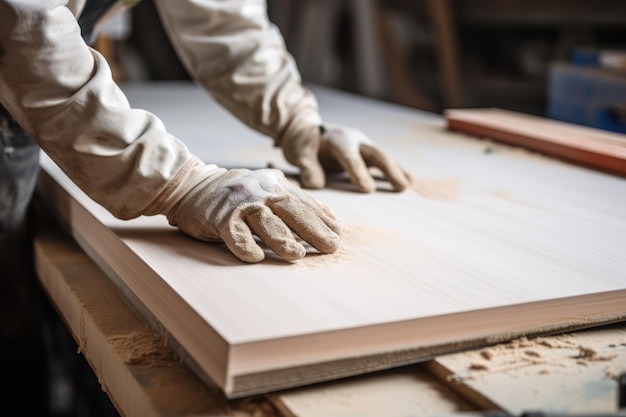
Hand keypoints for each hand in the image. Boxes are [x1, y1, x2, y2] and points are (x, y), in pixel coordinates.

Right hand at [167, 168, 341, 262]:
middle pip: (291, 210)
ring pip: (265, 221)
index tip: (339, 235)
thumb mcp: (267, 190)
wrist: (192, 185)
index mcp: (276, 186)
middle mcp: (261, 192)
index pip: (305, 203)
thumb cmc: (237, 194)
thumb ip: (293, 202)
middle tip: (330, 247)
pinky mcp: (219, 217)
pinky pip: (233, 232)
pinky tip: (254, 258)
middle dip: (312, 229)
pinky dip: (243, 244)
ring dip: (282, 238)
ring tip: (297, 255)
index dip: (323, 219)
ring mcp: (240, 203)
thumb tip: (329, 221)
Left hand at [281, 123, 410, 191]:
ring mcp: (363, 145)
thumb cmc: (304, 144)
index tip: (367, 189)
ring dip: (397, 170)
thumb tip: (316, 185)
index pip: (349, 156)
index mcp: (337, 139)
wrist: (308, 130)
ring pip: (383, 156)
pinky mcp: (367, 153)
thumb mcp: (299, 153)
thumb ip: (306, 167)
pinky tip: (408, 182)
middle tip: (400, 187)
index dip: (358, 172)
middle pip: (375, 153)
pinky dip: (396, 169)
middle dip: (389, 169)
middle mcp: (355, 140)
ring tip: (407, 186)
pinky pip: (383, 161)